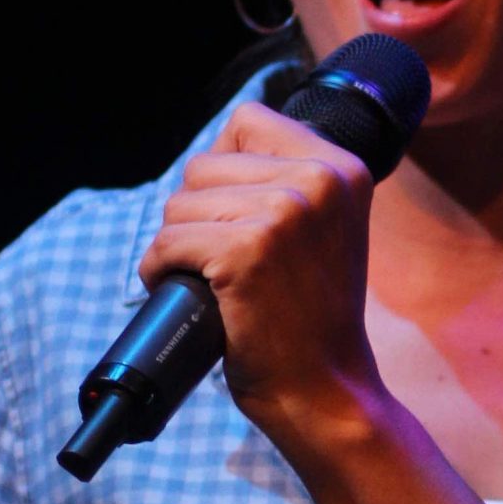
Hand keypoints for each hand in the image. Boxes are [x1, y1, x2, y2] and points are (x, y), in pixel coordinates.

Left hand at [136, 101, 383, 439]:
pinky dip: (159, 269)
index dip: (225, 164)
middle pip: (204, 162)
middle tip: (220, 255)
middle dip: (196, 211)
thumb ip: (294, 180)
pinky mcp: (247, 251)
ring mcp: (285, 213)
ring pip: (180, 203)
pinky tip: (184, 289)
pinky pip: (167, 242)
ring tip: (206, 276)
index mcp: (343, 167)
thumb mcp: (327, 227)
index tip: (235, 210)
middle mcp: (320, 179)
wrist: (325, 384)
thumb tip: (219, 147)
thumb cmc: (312, 312)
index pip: (249, 120)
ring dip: (177, 243)